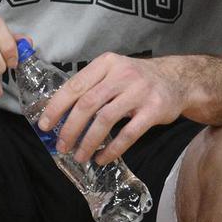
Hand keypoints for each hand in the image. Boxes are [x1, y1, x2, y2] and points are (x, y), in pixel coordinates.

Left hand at [39, 54, 183, 164]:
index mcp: (107, 63)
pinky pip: (129, 133)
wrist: (178, 79)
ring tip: (80, 155)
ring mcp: (139, 92)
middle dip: (70, 128)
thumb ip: (91, 87)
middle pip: (87, 103)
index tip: (44, 125)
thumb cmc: (137, 79)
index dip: (57, 107)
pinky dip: (113, 149)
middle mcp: (122, 74)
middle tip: (61, 146)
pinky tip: (103, 158)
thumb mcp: (114, 72)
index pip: (75, 85)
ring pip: (105, 119)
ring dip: (88, 141)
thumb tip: (59, 114)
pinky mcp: (154, 110)